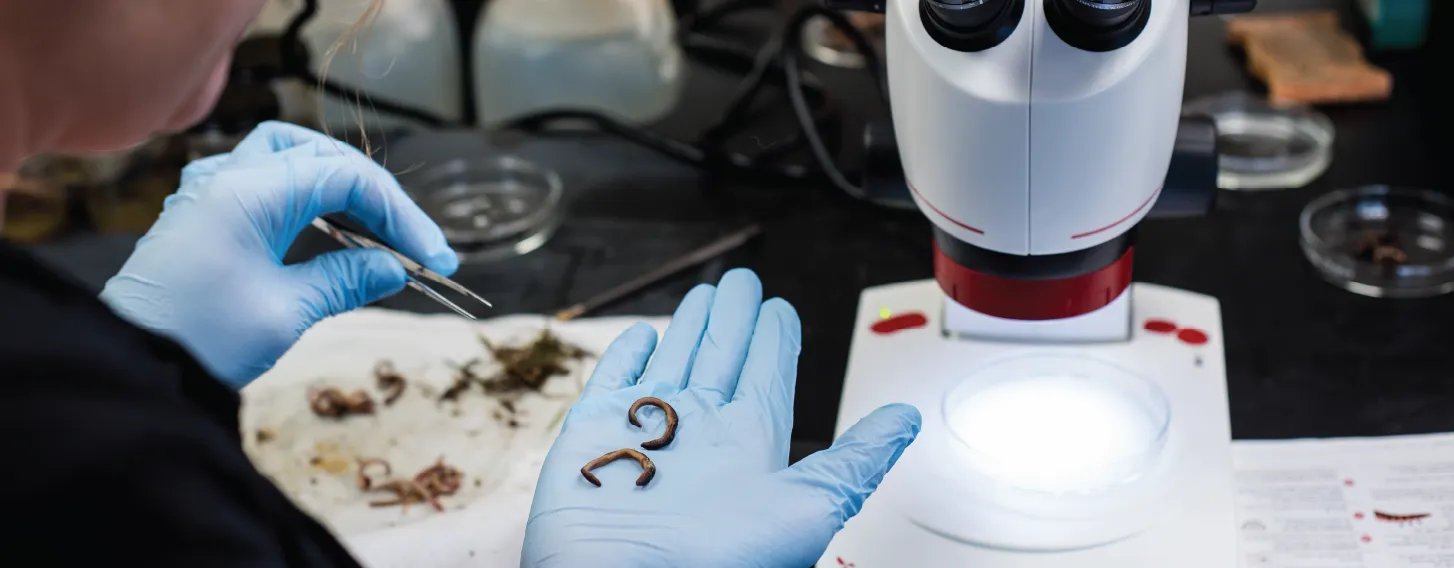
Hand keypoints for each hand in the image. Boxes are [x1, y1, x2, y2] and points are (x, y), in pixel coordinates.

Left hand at [99, 122, 456, 387]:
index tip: (433, 257)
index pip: (346, 177)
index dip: (399, 214)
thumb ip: (346, 280)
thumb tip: (394, 267)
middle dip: (375, 195)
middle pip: (322, 155)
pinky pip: (265, 181)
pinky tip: (328, 229)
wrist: (127, 366)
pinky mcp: (203, 215)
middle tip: (411, 241)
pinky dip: (306, 196)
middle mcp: (226, 178)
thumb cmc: (198, 340)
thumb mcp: (286, 312)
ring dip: (340, 184)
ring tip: (376, 227)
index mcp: (247, 192)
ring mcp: (210, 193)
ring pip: (290, 156)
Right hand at [521, 268, 921, 567]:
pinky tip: (640, 334)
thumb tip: (908, 419)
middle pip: (722, 358)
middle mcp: (700, 432)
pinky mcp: (592, 433)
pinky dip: (626, 355)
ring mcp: (645, 429)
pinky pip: (612, 381)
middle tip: (744, 281)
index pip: (768, 375)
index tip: (782, 310)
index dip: (777, 340)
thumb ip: (858, 459)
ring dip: (688, 326)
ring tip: (704, 295)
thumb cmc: (718, 562)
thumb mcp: (811, 506)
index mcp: (750, 444)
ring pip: (673, 360)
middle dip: (734, 319)